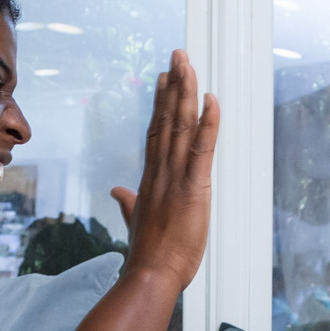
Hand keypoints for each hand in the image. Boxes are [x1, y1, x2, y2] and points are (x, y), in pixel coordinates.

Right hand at [109, 50, 217, 291]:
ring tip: (188, 64)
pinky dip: (208, 123)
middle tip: (178, 55)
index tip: (164, 78)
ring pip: (180, 126)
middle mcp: (160, 170)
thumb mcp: (136, 220)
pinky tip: (212, 100)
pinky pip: (202, 148)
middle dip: (174, 85)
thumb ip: (127, 202)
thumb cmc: (148, 254)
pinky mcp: (193, 187)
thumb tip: (117, 191)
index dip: (161, 103)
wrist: (150, 275)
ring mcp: (175, 177)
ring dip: (186, 92)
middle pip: (167, 119)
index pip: (156, 131)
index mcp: (151, 178)